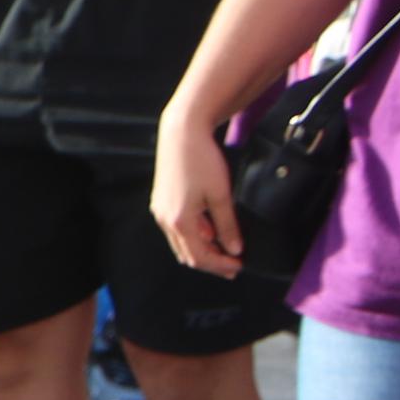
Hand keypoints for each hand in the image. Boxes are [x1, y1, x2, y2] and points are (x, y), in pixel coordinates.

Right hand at [149, 109, 241, 275]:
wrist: (181, 133)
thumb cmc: (201, 161)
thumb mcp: (221, 195)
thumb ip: (228, 226)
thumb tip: (235, 249)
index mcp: (180, 221)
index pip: (200, 257)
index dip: (220, 265)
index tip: (239, 265)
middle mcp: (165, 220)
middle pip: (187, 254)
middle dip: (211, 262)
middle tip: (232, 265)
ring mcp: (160, 211)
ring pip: (181, 243)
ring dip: (202, 249)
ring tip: (223, 248)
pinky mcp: (161, 201)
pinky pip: (177, 228)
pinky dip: (194, 235)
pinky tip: (209, 229)